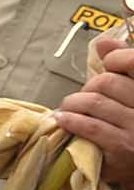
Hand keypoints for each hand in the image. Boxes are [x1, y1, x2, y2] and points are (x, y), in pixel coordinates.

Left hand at [54, 33, 133, 184]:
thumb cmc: (132, 124)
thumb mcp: (131, 93)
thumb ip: (122, 67)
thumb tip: (103, 42)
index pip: (133, 61)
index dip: (115, 58)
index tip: (107, 65)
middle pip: (107, 82)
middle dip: (87, 87)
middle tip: (82, 97)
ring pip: (94, 102)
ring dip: (72, 103)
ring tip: (68, 108)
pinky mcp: (122, 148)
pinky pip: (90, 126)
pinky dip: (70, 120)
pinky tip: (63, 119)